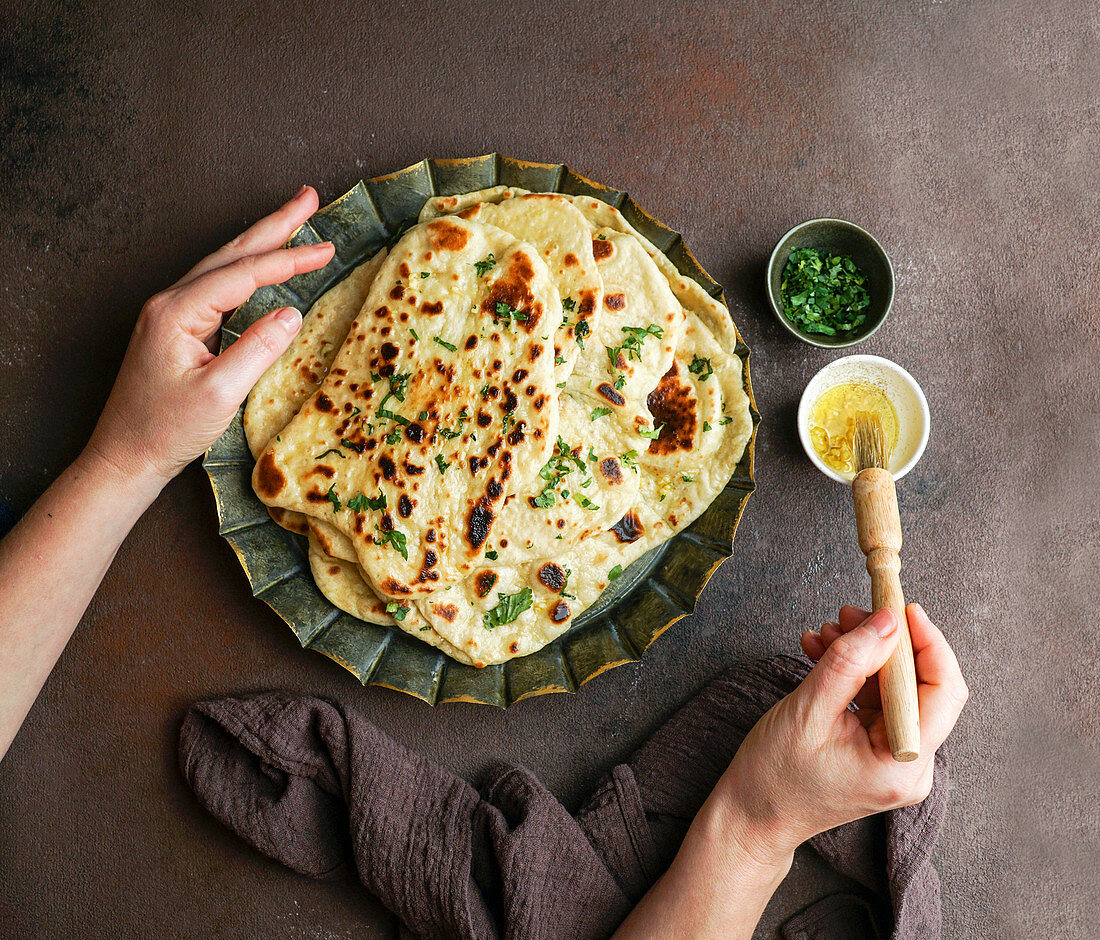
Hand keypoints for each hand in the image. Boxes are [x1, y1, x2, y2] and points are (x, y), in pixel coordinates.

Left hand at [84, 186, 335, 489]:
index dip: (288, 260)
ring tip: (293, 221)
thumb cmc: (166, 430)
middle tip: (308, 197)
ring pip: (223, 265)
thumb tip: (293, 314)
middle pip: (231, 253)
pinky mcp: (175, 329)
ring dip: (260, 242)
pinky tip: (261, 266)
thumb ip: (258, 349)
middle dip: (273, 225)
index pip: (244, 274)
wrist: (124, 456)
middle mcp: (170, 303)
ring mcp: (169, 314)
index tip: (327, 249)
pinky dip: (246, 270)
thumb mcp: (219, 393)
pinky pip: (217, 287)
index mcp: (178, 312)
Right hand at [714, 604, 967, 863]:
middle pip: (920, 687)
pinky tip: (823, 651)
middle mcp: (909, 765)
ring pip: (894, 688)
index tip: (902, 607)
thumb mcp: (809, 710)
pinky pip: (874, 700)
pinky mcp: (875, 750)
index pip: (942, 692)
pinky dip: (852, 673)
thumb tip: (886, 621)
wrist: (752, 814)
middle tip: (853, 612)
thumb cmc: (775, 775)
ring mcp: (893, 759)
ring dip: (864, 654)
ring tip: (828, 630)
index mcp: (902, 765)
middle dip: (887, 643)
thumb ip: (850, 662)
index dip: (928, 643)